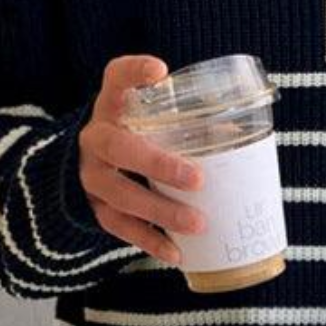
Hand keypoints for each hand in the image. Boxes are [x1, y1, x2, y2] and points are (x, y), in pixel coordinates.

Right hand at [78, 54, 206, 261]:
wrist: (86, 166)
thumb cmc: (136, 136)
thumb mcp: (149, 120)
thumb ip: (185, 122)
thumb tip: (238, 134)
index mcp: (111, 106)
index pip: (115, 79)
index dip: (133, 73)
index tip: (159, 72)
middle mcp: (95, 137)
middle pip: (117, 147)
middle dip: (158, 164)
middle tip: (197, 179)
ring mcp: (91, 175)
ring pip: (120, 194)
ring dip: (160, 211)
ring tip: (198, 223)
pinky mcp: (94, 207)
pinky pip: (120, 227)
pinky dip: (150, 241)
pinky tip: (177, 253)